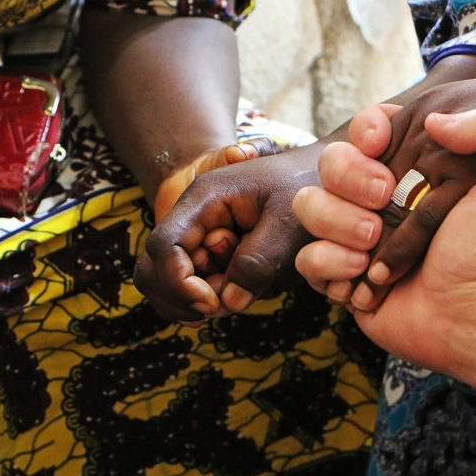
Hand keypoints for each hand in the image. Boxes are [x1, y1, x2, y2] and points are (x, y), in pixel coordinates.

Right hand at [134, 143, 319, 323]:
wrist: (321, 171)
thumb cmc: (307, 186)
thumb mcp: (290, 222)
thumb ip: (258, 261)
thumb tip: (228, 302)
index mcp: (203, 199)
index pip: (164, 246)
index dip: (179, 282)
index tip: (213, 303)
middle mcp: (191, 217)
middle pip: (153, 267)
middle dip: (181, 295)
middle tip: (222, 305)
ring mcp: (195, 235)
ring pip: (161, 280)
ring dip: (187, 301)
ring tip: (229, 300)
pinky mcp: (206, 251)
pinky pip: (181, 284)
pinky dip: (195, 301)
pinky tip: (225, 301)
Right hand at [293, 148, 475, 388]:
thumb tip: (435, 121)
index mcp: (419, 170)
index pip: (371, 130)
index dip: (366, 131)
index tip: (380, 143)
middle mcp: (382, 200)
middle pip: (330, 164)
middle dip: (348, 177)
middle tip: (381, 198)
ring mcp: (356, 237)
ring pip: (308, 207)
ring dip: (336, 223)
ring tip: (371, 245)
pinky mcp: (339, 276)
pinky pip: (305, 258)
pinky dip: (328, 264)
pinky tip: (362, 278)